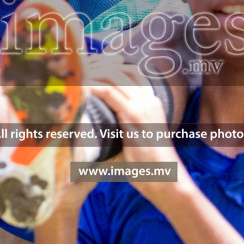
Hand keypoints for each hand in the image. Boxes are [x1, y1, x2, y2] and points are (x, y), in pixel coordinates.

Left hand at [88, 76, 192, 208]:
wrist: (166, 178)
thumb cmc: (149, 163)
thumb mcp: (137, 137)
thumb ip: (123, 124)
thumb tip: (101, 121)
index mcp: (152, 101)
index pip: (131, 71)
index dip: (110, 66)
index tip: (90, 69)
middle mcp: (150, 99)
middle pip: (121, 69)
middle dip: (98, 67)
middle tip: (80, 70)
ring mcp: (143, 106)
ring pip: (114, 77)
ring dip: (94, 75)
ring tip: (78, 78)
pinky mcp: (134, 116)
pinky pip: (110, 94)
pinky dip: (95, 88)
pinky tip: (83, 89)